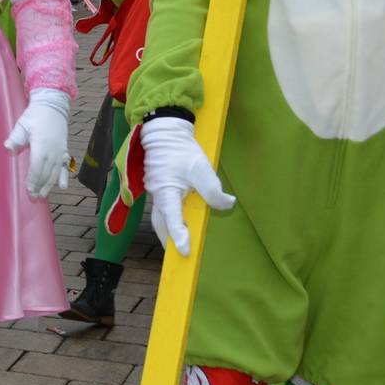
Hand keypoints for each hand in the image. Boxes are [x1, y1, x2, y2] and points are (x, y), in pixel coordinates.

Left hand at [4, 89, 70, 198]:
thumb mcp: (23, 123)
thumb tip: (7, 146)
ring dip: (49, 184)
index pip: (36, 167)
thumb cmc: (35, 115)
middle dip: (40, 186)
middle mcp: (53, 151)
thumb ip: (16, 137)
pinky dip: (64, 177)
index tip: (28, 189)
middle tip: (34, 196)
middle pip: (46, 173)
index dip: (33, 179)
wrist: (53, 105)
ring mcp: (60, 151)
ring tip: (43, 195)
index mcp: (41, 145)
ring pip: (55, 172)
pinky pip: (65, 166)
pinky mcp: (64, 150)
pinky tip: (63, 186)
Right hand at [139, 116, 235, 255]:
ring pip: (159, 216)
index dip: (180, 236)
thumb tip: (227, 205)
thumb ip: (213, 190)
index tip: (185, 252)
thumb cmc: (181, 150)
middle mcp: (158, 195)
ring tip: (178, 240)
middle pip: (160, 224)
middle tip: (177, 253)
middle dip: (168, 239)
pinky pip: (163, 207)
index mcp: (166, 192)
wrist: (165, 131)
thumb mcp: (201, 169)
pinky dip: (169, 218)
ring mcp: (156, 190)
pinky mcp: (159, 186)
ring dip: (167, 230)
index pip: (173, 219)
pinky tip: (180, 219)